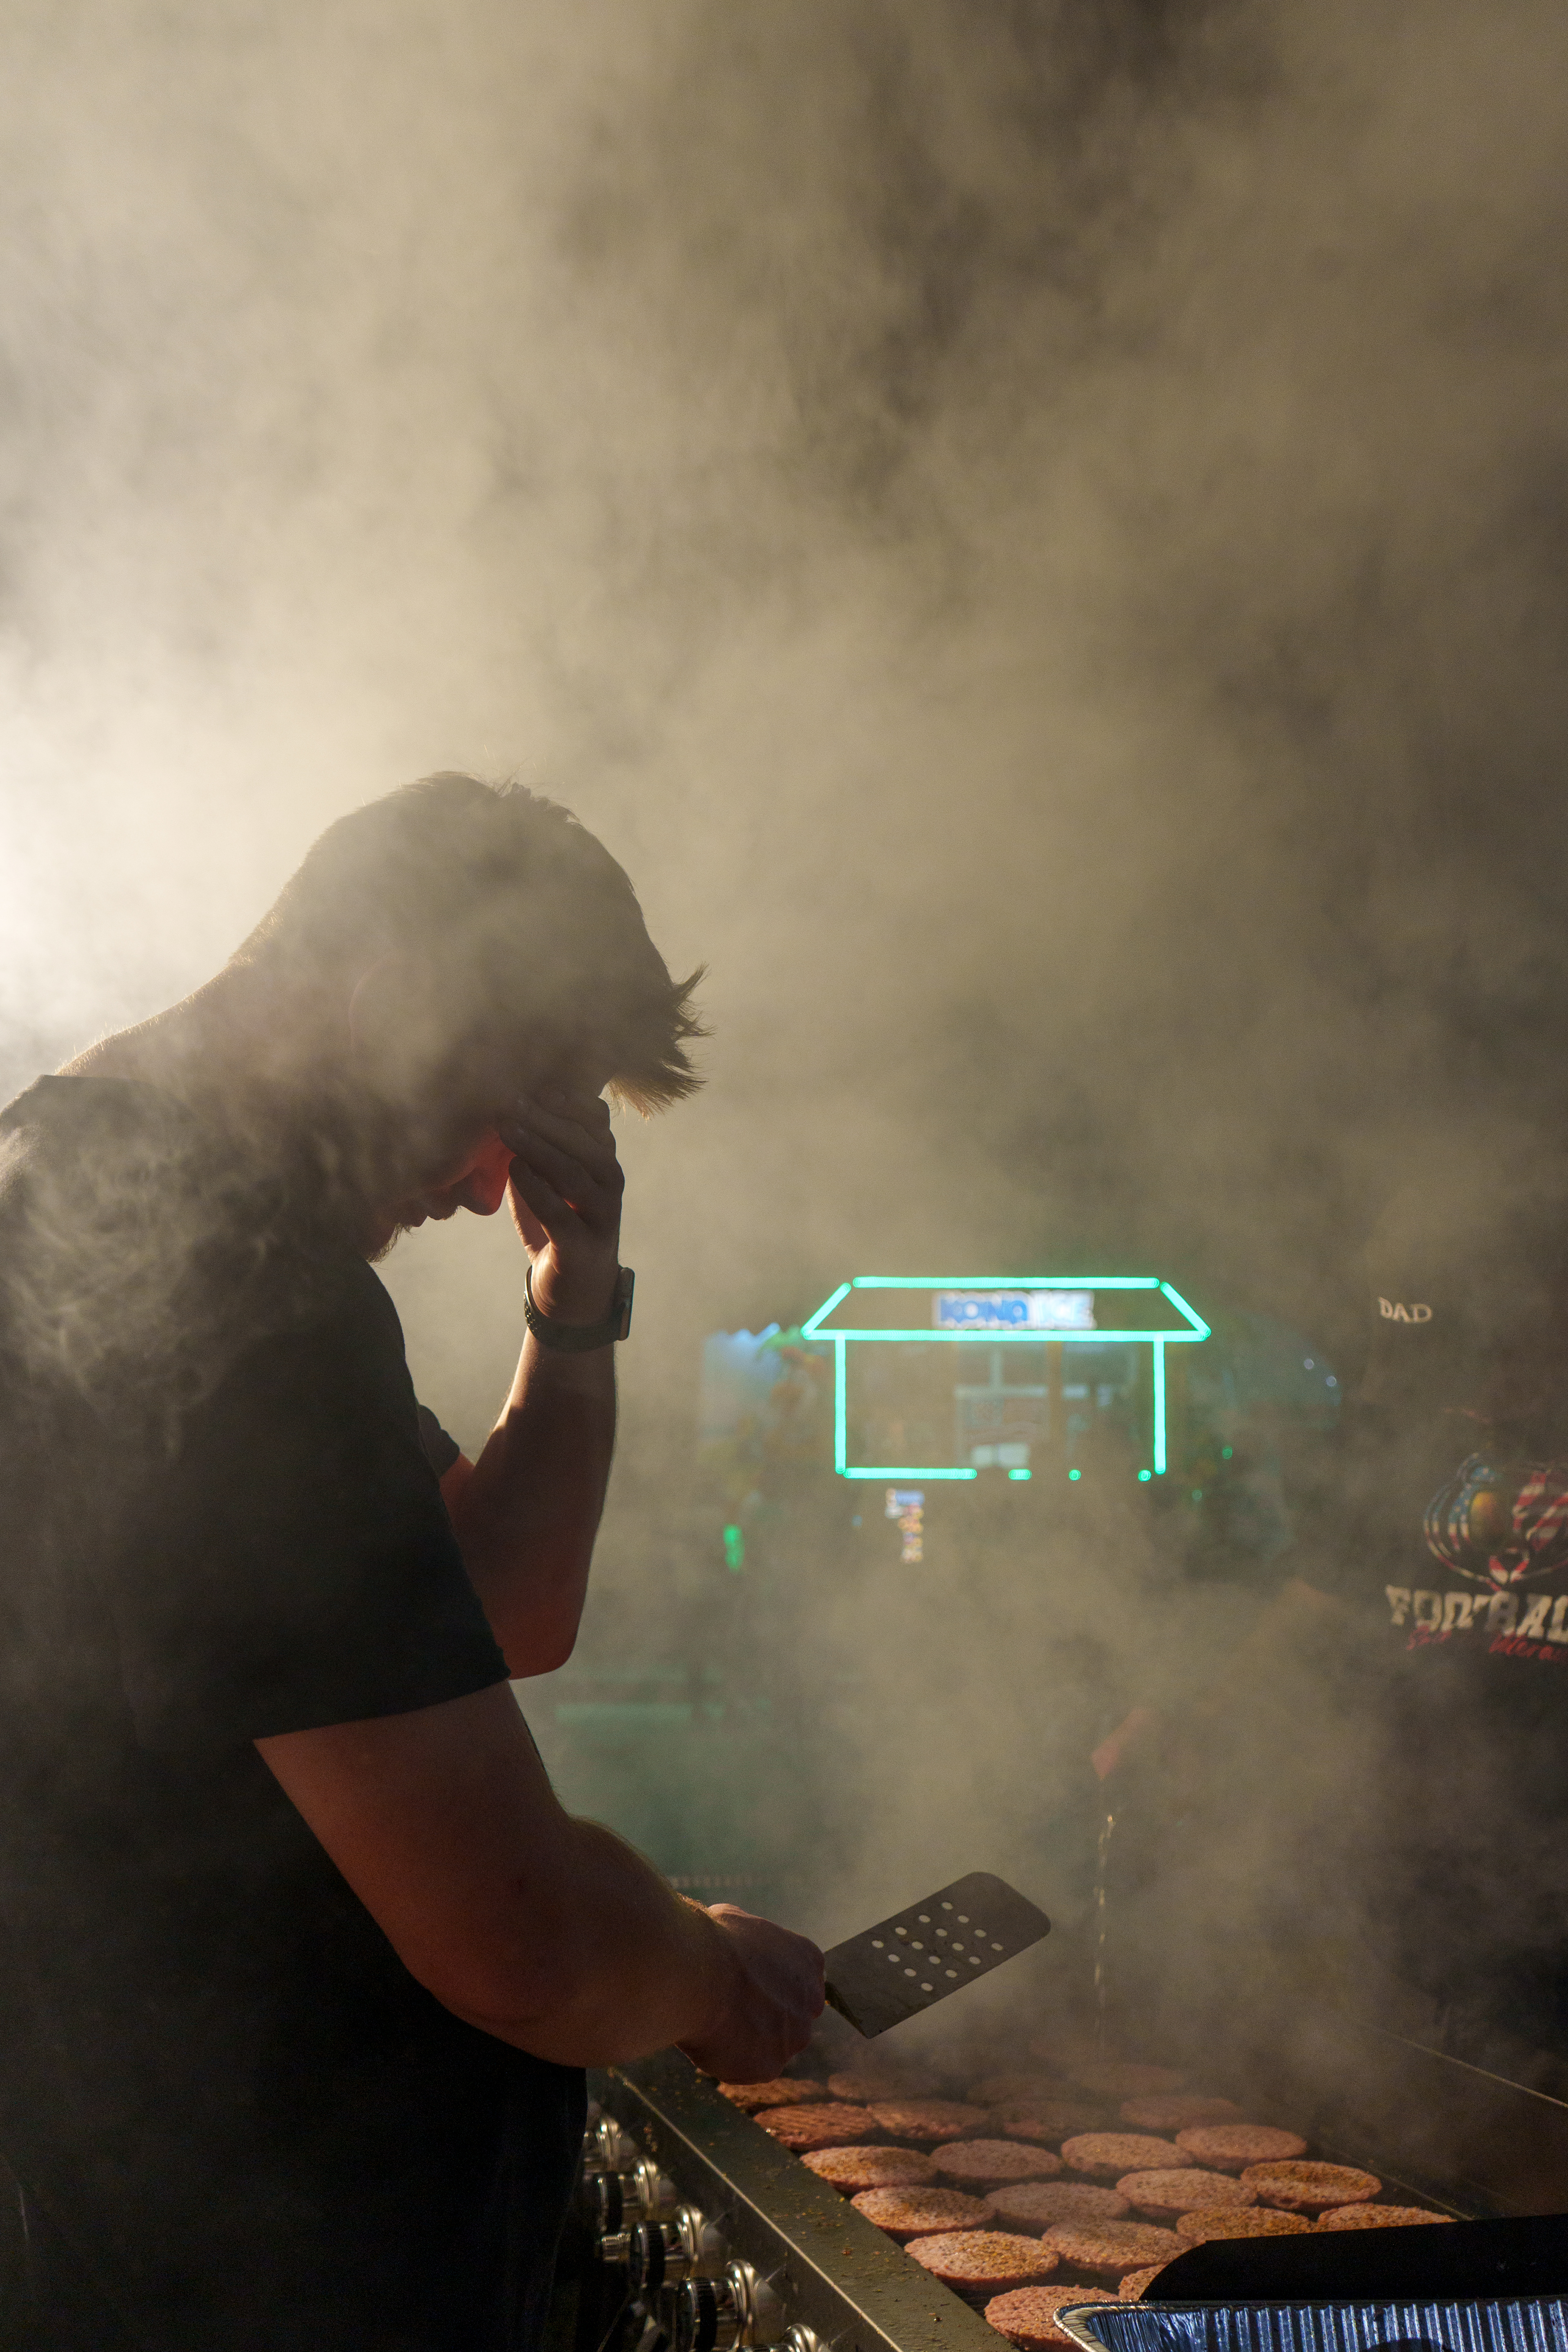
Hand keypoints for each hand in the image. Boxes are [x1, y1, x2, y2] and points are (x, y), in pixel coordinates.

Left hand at [495, 1089, 623, 1324]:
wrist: (573, 1290)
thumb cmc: (558, 1224)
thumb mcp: (551, 1179)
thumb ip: (539, 1146)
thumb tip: (508, 1103)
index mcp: (605, 1162)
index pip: (597, 1120)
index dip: (567, 1100)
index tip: (533, 1084)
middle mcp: (611, 1186)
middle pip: (586, 1143)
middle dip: (547, 1119)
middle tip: (511, 1102)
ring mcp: (602, 1218)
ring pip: (576, 1174)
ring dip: (540, 1148)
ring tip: (507, 1130)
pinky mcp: (583, 1248)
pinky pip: (561, 1215)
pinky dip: (537, 1191)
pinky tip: (515, 1171)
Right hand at [676, 1904, 824, 2082]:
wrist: (699, 1974)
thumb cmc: (712, 1941)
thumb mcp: (735, 1923)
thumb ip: (748, 1943)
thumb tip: (734, 1944)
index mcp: (808, 1960)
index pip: (796, 1981)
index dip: (767, 1985)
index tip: (743, 1985)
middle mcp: (811, 2002)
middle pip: (788, 2018)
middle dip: (762, 2017)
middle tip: (726, 2008)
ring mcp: (794, 2037)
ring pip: (769, 2046)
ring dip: (746, 2041)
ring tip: (712, 2021)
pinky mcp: (771, 2067)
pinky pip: (747, 2068)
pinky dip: (728, 2060)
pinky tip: (709, 2039)